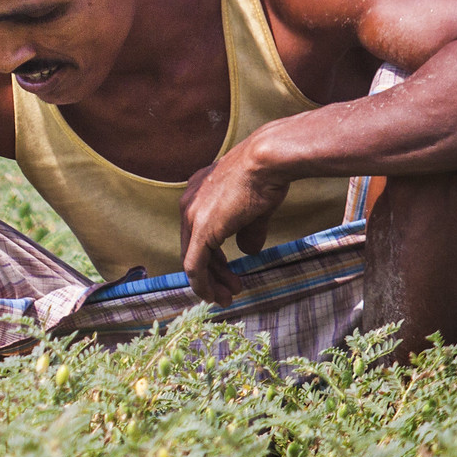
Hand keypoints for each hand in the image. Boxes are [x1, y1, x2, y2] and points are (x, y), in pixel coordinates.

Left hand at [179, 147, 291, 306]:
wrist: (268, 160)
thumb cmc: (267, 175)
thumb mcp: (255, 209)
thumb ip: (248, 231)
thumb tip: (248, 250)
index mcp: (198, 194)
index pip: (198, 234)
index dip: (213, 258)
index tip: (226, 274)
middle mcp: (189, 204)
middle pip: (194, 249)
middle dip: (212, 274)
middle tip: (228, 291)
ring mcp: (192, 217)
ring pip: (194, 260)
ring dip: (211, 282)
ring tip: (228, 296)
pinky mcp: (200, 230)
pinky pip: (195, 265)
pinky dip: (202, 284)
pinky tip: (213, 296)